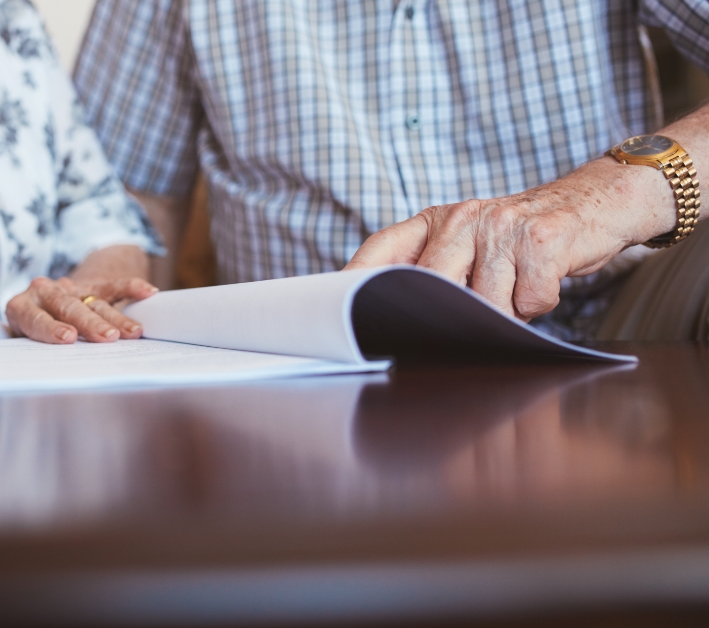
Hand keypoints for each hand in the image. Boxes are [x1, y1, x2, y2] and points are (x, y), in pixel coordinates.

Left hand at [6, 276, 158, 342]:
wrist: (44, 301)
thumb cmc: (32, 333)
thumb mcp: (24, 342)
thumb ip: (32, 352)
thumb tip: (46, 375)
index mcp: (21, 307)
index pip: (35, 318)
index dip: (51, 328)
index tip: (68, 338)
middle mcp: (44, 293)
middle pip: (68, 307)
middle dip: (90, 323)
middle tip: (107, 338)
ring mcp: (69, 287)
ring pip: (93, 301)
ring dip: (115, 317)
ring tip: (133, 333)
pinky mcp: (91, 284)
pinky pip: (113, 285)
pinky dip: (131, 288)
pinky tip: (148, 292)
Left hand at [345, 158, 674, 320]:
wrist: (594, 203)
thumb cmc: (521, 237)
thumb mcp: (469, 241)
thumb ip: (435, 268)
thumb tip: (394, 317)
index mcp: (435, 220)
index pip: (382, 250)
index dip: (354, 279)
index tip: (335, 308)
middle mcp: (462, 218)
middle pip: (434, 288)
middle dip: (454, 313)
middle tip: (472, 314)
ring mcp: (500, 226)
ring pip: (486, 304)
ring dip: (506, 310)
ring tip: (518, 285)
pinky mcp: (540, 240)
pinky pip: (529, 300)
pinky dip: (540, 302)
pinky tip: (543, 279)